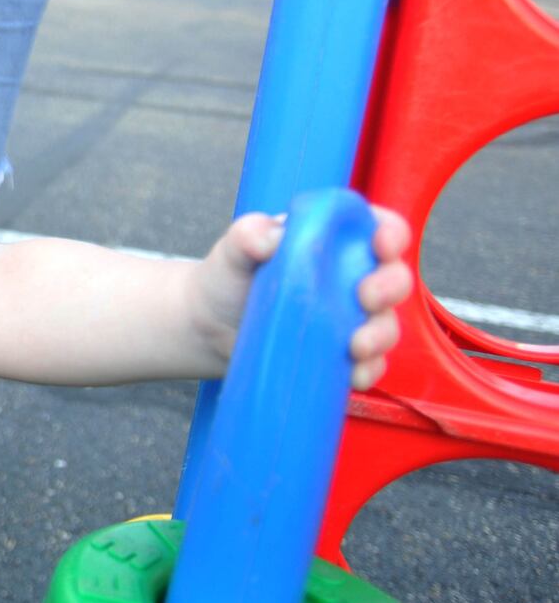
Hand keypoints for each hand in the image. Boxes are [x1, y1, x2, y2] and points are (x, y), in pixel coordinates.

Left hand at [191, 209, 413, 389]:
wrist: (209, 327)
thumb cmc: (228, 277)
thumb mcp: (234, 248)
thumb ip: (249, 233)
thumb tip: (271, 236)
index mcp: (336, 240)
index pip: (379, 228)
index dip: (391, 233)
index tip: (380, 245)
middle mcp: (352, 277)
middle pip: (394, 278)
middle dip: (390, 287)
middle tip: (366, 298)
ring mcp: (349, 318)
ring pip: (386, 325)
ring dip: (381, 335)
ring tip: (356, 346)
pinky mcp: (341, 353)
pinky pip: (369, 364)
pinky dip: (368, 370)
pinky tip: (353, 374)